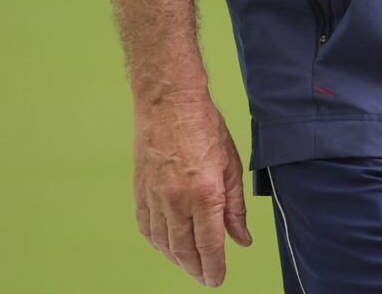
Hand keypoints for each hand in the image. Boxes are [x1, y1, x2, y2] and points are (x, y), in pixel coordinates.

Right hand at [132, 93, 252, 285]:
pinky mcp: (140, 193)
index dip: (214, 267)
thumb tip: (240, 239)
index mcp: (204, 194)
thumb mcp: (232, 166)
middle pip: (184, 250)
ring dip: (177, 259)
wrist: (169, 105)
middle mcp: (176, 201)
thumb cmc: (205, 129)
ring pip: (163, 243)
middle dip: (196, 269)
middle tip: (206, 279)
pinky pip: (147, 228)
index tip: (217, 280)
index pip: (209, 244)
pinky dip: (157, 243)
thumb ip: (235, 207)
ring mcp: (155, 198)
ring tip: (190, 266)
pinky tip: (166, 246)